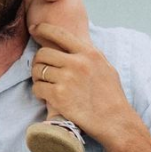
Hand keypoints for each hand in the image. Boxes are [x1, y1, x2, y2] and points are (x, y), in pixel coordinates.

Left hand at [31, 23, 130, 142]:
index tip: (34, 29)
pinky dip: (38, 91)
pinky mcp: (59, 95)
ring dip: (37, 77)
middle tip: (41, 71)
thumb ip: (89, 55)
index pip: (60, 34)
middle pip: (43, 53)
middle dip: (38, 62)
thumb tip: (74, 43)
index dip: (43, 29)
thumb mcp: (105, 68)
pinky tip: (45, 96)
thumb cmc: (111, 96)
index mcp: (89, 53)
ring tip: (45, 84)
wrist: (115, 121)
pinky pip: (37, 87)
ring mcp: (67, 79)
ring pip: (37, 70)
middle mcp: (77, 63)